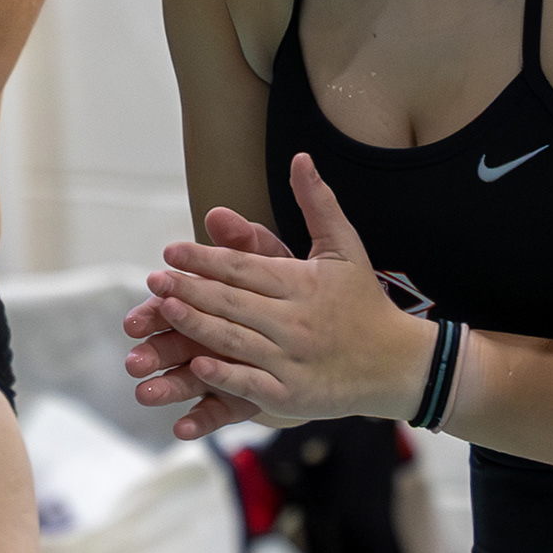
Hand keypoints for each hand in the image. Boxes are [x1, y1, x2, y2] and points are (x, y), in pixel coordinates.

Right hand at [121, 209, 288, 438]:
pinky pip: (217, 412)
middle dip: (154, 349)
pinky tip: (182, 428)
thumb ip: (249, 243)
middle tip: (133, 357)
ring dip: (166, 388)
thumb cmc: (299, 295)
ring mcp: (223, 371)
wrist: (340, 340)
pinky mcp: (241, 399)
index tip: (148, 300)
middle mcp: (211, 337)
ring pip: (187, 380)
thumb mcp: (280, 266)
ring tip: (145, 395)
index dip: (161, 302)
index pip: (180, 300)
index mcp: (215, 302)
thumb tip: (218, 213)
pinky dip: (199, 421)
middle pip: (175, 342)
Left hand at [128, 155, 435, 429]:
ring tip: (163, 310)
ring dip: (197, 325)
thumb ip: (318, 203)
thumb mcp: (345, 248)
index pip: (244, 267)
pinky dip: (224, 376)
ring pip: (235, 340)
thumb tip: (301, 157)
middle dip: (189, 289)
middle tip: (153, 280)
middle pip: (232, 302)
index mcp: (302, 283)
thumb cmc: (365, 302)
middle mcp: (295, 320)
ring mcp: (293, 359)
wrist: (398, 363)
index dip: (205, 259)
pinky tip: (198, 366)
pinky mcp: (293, 395)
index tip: (171, 252)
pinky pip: (251, 384)